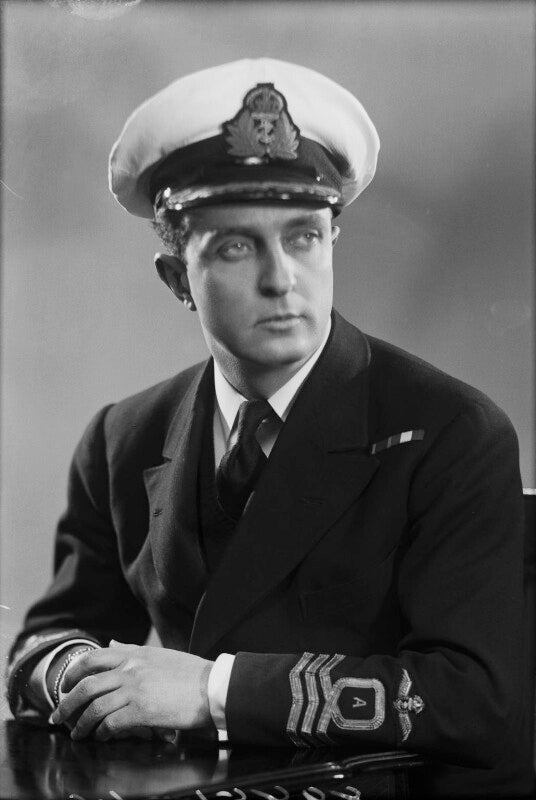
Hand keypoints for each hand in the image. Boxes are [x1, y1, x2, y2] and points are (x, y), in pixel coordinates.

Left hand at [50, 641, 212, 740]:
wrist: (212, 687)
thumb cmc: (190, 673)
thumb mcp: (159, 654)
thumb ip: (132, 650)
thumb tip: (112, 642)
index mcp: (134, 654)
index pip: (92, 659)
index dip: (74, 674)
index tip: (66, 687)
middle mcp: (130, 669)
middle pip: (86, 684)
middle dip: (67, 702)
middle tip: (59, 716)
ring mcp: (135, 689)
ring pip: (94, 706)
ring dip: (81, 723)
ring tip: (77, 733)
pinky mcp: (142, 710)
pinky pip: (111, 723)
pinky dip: (102, 732)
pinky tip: (102, 737)